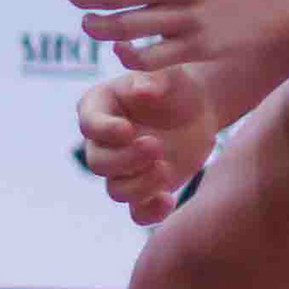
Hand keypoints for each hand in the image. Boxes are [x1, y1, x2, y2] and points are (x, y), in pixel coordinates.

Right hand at [77, 67, 216, 225]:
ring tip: (167, 169)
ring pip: (116, 190)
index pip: (89, 123)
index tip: (129, 130)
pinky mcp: (144, 188)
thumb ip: (156, 81)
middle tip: (156, 146)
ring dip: (139, 185)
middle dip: (125, 159)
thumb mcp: (171, 76)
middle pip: (98, 162)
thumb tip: (142, 90)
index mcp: (100, 107)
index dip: (104, 131)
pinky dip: (150, 213)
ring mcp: (122, 168)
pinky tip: (168, 200)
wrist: (199, 109)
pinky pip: (137, 213)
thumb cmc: (178, 85)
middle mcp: (104, 141)